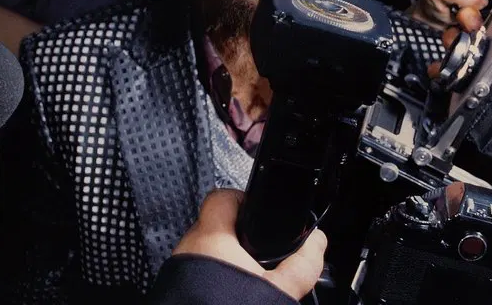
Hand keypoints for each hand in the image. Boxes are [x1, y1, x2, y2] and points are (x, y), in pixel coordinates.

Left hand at [173, 189, 327, 301]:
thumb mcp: (277, 292)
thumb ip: (302, 265)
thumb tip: (317, 244)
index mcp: (211, 239)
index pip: (221, 197)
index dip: (242, 198)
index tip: (258, 210)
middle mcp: (187, 249)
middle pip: (213, 225)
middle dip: (236, 236)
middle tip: (258, 251)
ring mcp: (177, 271)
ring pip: (203, 251)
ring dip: (223, 259)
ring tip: (246, 278)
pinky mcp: (174, 290)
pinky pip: (194, 273)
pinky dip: (211, 278)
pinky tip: (228, 296)